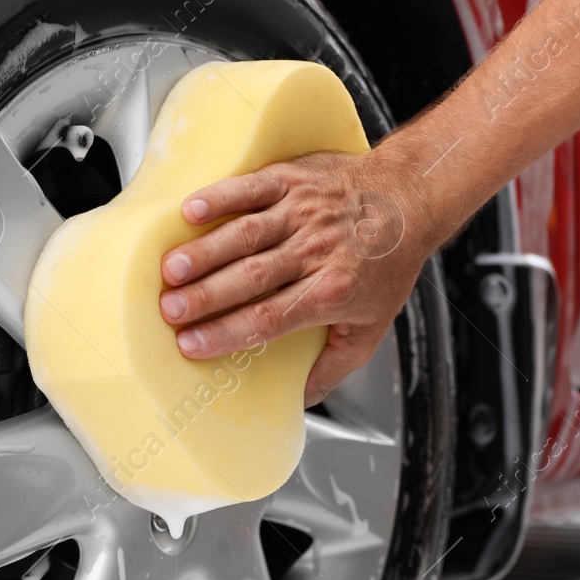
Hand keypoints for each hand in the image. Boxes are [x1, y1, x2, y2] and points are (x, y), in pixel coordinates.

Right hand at [159, 150, 436, 404]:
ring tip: (171, 269)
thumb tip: (298, 400)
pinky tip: (191, 210)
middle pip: (253, 277)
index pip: (270, 318)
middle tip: (169, 310)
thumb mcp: (371, 327)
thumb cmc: (386, 264)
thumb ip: (332, 367)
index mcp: (333, 289)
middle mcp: (317, 249)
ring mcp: (304, 212)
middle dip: (207, 295)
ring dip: (205, 251)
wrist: (410, 200)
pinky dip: (220, 196)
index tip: (191, 344)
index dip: (228, 333)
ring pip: (247, 234)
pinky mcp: (294, 180)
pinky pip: (252, 188)